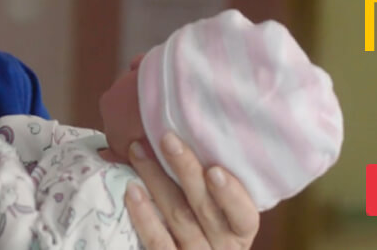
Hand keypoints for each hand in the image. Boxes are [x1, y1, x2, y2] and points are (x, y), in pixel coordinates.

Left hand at [124, 134, 258, 248]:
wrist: (184, 246)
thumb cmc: (201, 225)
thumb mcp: (218, 211)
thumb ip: (210, 184)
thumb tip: (181, 136)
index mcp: (239, 232)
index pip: (244, 217)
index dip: (231, 195)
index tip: (214, 169)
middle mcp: (222, 247)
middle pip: (206, 209)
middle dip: (186, 171)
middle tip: (167, 139)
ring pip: (179, 218)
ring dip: (157, 182)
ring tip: (139, 153)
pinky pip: (157, 241)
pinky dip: (144, 215)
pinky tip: (132, 191)